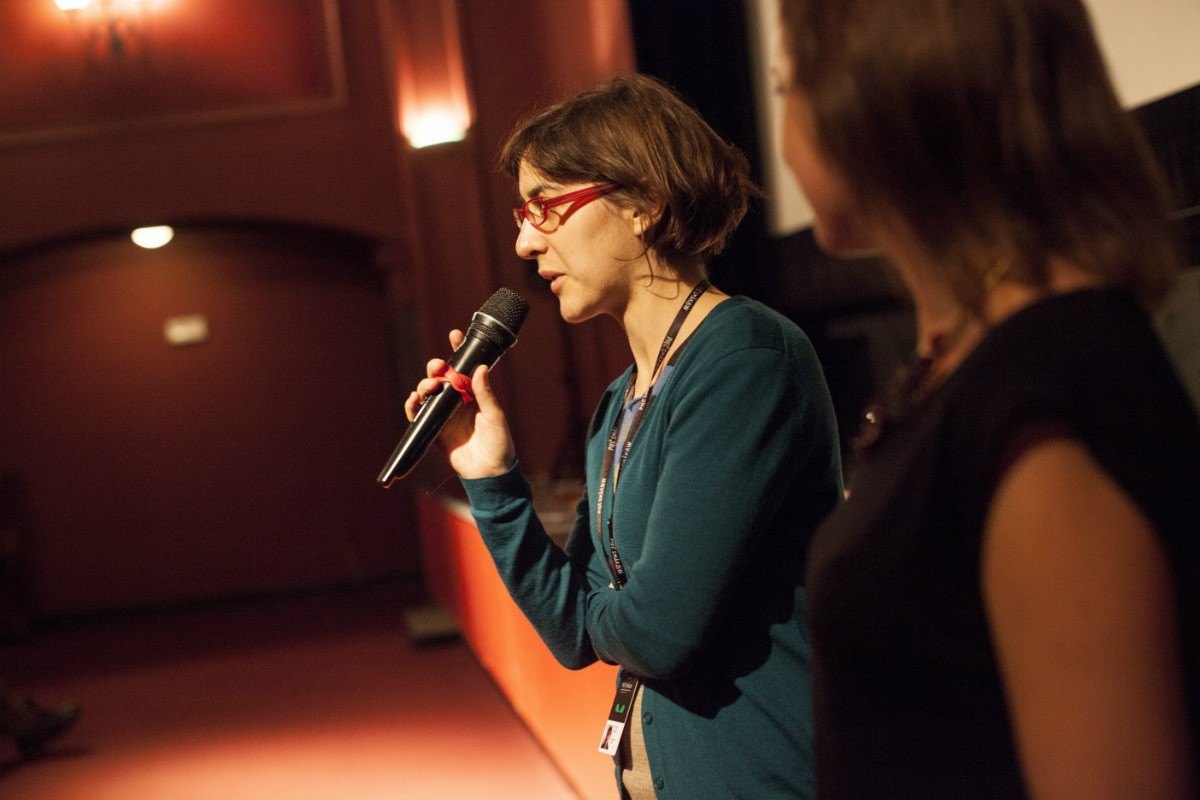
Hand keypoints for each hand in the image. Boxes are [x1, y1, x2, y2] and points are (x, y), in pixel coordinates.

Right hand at [404, 329, 516, 478]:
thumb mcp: (495, 416)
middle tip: (438, 367)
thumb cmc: (499, 443)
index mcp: (474, 394)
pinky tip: (415, 399)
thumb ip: (485, 393)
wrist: (490, 473)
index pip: (464, 367)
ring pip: (428, 392)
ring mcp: (444, 414)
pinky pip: (418, 414)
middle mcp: (457, 401)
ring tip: (430, 386)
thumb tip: (480, 367)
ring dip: (425, 384)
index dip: (458, 350)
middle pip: (441, 377)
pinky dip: (413, 405)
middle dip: (436, 367)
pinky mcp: (434, 430)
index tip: (455, 334)